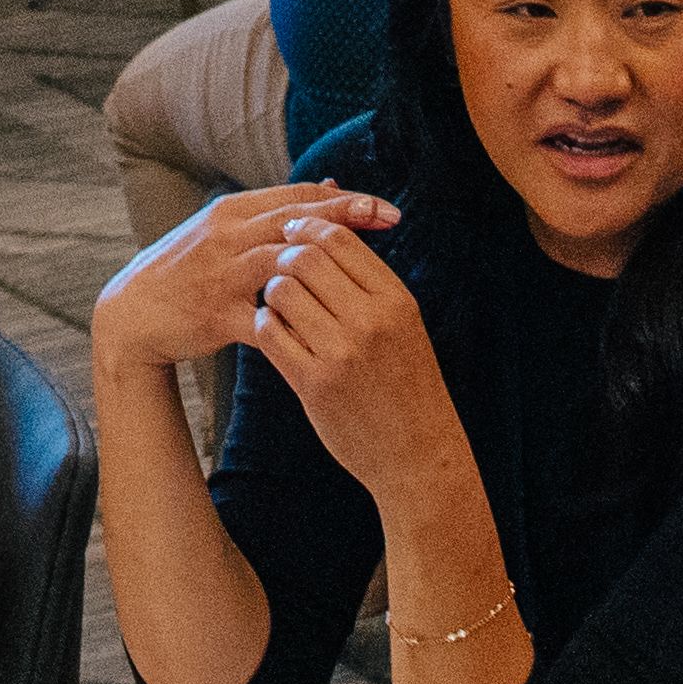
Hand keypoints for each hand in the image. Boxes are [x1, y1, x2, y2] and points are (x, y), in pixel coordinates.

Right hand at [94, 183, 401, 381]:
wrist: (132, 313)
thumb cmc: (188, 270)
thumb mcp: (227, 229)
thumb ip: (278, 210)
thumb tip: (334, 185)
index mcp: (232, 211)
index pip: (298, 196)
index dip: (345, 199)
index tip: (386, 207)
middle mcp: (226, 235)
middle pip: (295, 219)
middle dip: (347, 217)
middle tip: (390, 218)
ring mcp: (218, 275)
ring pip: (279, 261)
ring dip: (326, 264)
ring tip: (367, 271)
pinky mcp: (213, 314)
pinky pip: (260, 319)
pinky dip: (293, 321)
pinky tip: (329, 327)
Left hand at [233, 202, 468, 496]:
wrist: (417, 454)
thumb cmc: (408, 385)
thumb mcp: (404, 325)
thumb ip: (370, 284)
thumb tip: (323, 236)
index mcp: (395, 300)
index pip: (340, 239)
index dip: (308, 229)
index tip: (294, 234)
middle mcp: (370, 321)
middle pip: (305, 258)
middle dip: (285, 258)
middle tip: (282, 271)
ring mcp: (340, 353)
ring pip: (282, 291)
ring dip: (272, 292)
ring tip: (280, 306)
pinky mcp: (313, 384)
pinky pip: (269, 334)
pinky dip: (265, 325)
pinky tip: (275, 333)